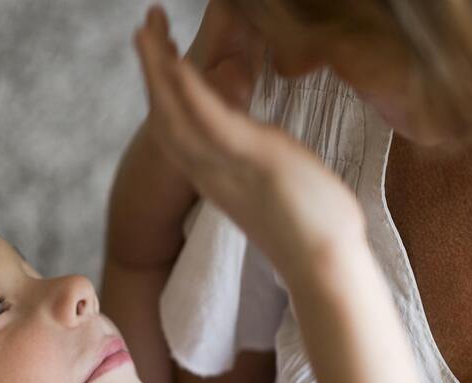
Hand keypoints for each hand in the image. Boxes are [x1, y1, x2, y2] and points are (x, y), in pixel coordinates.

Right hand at [134, 6, 364, 281]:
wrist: (326, 266)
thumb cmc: (314, 233)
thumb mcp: (281, 189)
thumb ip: (266, 168)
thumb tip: (278, 160)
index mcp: (219, 176)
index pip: (181, 129)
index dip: (165, 92)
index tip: (165, 57)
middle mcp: (213, 171)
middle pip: (166, 116)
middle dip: (152, 69)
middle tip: (145, 27)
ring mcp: (229, 167)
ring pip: (176, 113)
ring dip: (159, 68)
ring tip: (147, 29)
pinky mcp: (253, 161)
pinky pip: (210, 122)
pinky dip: (190, 90)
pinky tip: (178, 62)